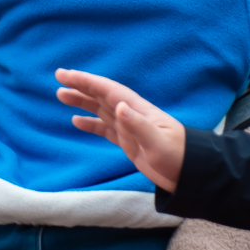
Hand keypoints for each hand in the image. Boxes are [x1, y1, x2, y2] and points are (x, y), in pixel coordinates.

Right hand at [54, 69, 185, 191]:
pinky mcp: (129, 142)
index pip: (108, 90)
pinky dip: (90, 123)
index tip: (67, 75)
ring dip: (82, 101)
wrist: (191, 174)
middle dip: (81, 86)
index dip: (87, 81)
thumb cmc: (178, 156)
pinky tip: (76, 122)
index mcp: (138, 110)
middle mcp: (131, 115)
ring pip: (100, 109)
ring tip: (61, 95)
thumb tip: (118, 106)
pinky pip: (105, 129)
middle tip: (58, 78)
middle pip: (101, 95)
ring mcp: (129, 128)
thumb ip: (138, 125)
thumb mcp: (158, 142)